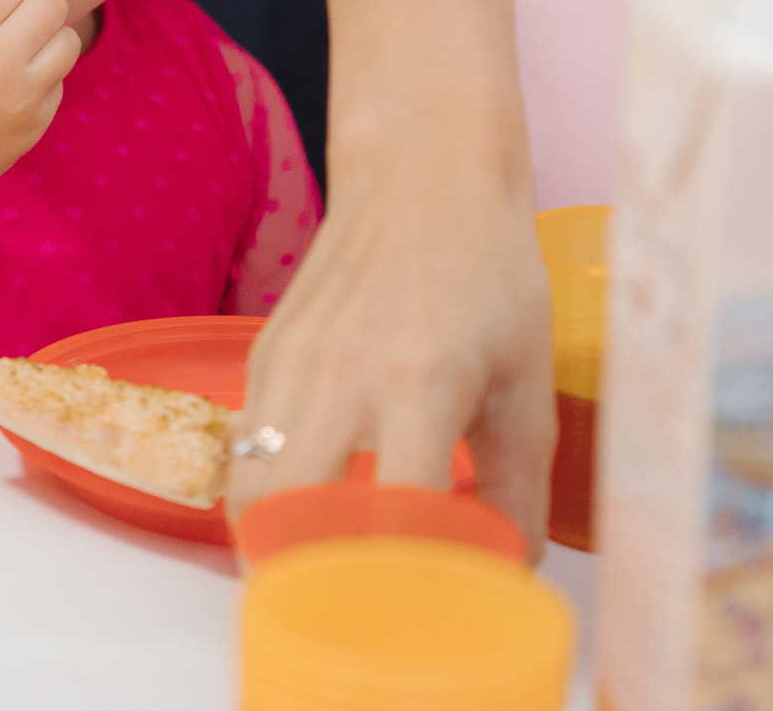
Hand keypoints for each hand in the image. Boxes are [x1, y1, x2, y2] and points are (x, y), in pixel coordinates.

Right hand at [229, 93, 556, 558]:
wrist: (422, 173)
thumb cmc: (487, 268)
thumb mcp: (526, 377)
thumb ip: (520, 481)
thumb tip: (508, 566)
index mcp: (420, 379)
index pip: (393, 511)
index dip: (402, 574)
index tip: (419, 599)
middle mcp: (342, 372)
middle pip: (285, 512)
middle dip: (307, 574)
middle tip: (343, 598)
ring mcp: (292, 359)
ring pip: (246, 486)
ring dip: (273, 537)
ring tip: (317, 559)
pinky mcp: (265, 350)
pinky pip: (245, 443)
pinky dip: (265, 485)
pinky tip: (309, 490)